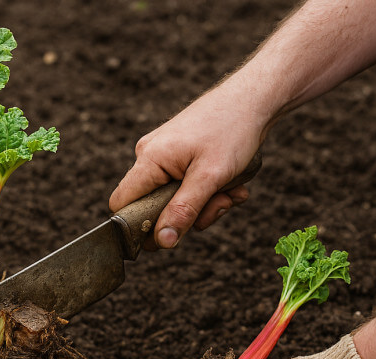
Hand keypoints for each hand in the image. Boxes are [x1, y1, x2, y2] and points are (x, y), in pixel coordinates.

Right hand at [109, 84, 265, 248]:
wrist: (254, 99)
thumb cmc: (232, 129)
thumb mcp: (210, 178)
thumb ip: (184, 211)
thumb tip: (163, 242)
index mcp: (149, 159)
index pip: (121, 205)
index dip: (138, 227)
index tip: (169, 235)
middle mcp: (150, 156)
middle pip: (154, 207)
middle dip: (188, 214)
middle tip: (218, 204)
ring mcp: (165, 156)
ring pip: (175, 200)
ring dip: (206, 204)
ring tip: (230, 190)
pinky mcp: (180, 156)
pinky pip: (187, 187)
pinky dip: (210, 192)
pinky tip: (231, 184)